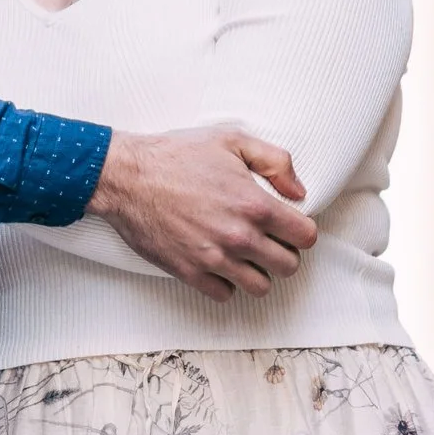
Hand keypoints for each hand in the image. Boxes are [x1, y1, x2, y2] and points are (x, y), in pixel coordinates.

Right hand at [88, 125, 315, 296]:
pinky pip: (224, 294)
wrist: (127, 177)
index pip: (306, 236)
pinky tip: (219, 263)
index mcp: (255, 205)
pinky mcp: (190, 272)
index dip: (301, 230)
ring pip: (260, 287)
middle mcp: (239, 237)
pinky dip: (226, 283)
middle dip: (284, 253)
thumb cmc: (178, 155)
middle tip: (268, 240)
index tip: (289, 226)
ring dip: (258, 272)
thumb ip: (276, 162)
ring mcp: (214, 259)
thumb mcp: (233, 140)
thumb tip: (298, 192)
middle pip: (288, 266)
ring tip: (246, 256)